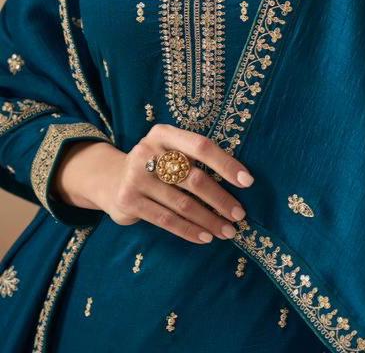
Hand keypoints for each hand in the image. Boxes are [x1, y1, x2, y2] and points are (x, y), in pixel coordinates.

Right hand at [94, 123, 253, 244]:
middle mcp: (148, 151)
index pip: (201, 146)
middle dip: (220, 199)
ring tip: (227, 230)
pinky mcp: (129, 201)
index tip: (247, 181)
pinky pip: (166, 220)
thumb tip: (239, 180)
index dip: (225, 164)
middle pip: (193, 178)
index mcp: (164, 133)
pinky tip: (205, 237)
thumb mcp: (169, 150)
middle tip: (239, 215)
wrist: (110, 179)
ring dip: (209, 220)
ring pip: (182, 203)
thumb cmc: (155, 165)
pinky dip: (189, 230)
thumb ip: (194, 158)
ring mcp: (136, 177)